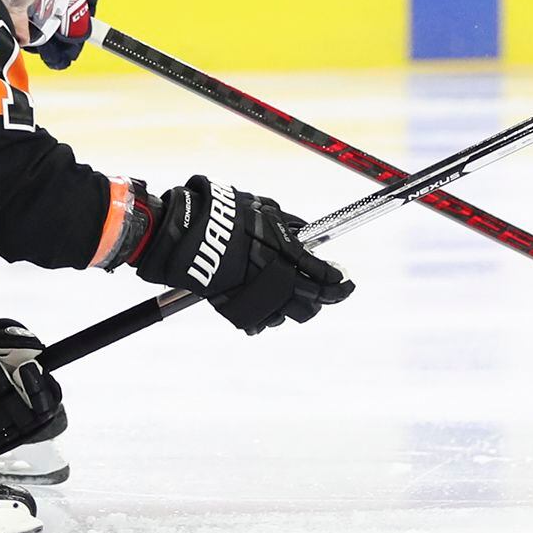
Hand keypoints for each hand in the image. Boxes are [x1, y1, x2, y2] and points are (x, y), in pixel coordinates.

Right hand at [133, 176, 353, 334]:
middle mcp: (276, 280)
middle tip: (330, 292)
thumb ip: (290, 227)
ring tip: (297, 297)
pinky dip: (267, 314)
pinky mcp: (237, 310)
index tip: (344, 279)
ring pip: (289, 316)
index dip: (339, 280)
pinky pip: (261, 321)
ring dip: (297, 307)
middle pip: (312, 303)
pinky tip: (268, 303)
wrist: (188, 235)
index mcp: (287, 254)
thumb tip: (308, 236)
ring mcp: (257, 298)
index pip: (323, 276)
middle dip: (325, 298)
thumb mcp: (264, 211)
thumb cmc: (226, 216)